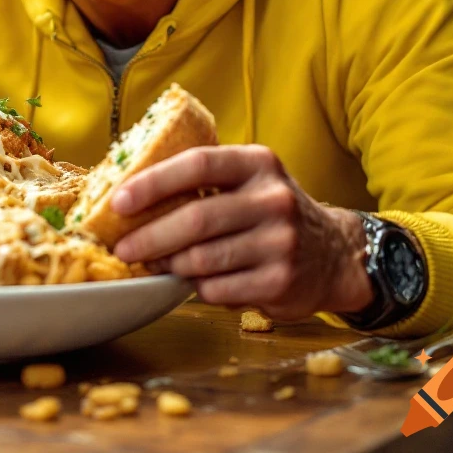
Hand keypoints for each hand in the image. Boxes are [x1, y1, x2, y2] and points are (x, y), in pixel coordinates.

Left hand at [111, 145, 373, 320]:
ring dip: (169, 265)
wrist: (333, 253)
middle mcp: (273, 199)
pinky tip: (195, 281)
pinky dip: (197, 288)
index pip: (197, 164)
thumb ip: (201, 180)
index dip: (153, 182)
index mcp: (257, 163)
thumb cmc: (269, 212)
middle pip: (196, 218)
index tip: (118, 201)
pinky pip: (219, 289)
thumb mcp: (247, 180)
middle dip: (150, 236)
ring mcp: (281, 242)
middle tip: (122, 248)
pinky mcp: (281, 282)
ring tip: (153, 264)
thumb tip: (130, 195)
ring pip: (203, 259)